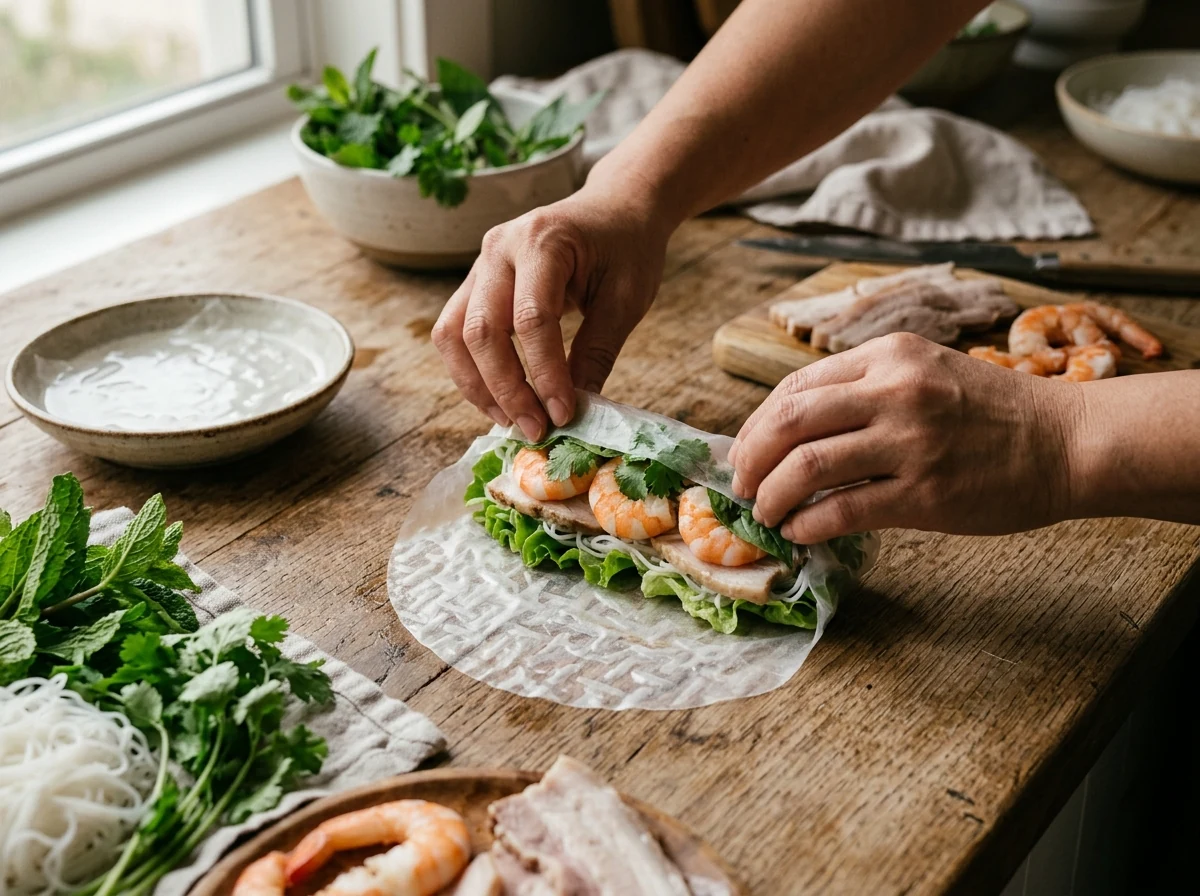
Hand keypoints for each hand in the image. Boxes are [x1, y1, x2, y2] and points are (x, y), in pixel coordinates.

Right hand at [432, 179, 670, 441]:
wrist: (615, 207)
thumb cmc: (627, 247)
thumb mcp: (627, 298)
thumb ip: (598, 351)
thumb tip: (577, 410)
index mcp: (543, 240)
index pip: (532, 320)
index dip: (545, 374)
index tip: (563, 415)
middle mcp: (500, 248)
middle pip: (482, 331)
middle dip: (506, 389)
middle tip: (536, 429)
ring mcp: (481, 263)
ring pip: (454, 335)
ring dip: (478, 386)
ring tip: (512, 420)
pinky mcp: (475, 282)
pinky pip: (454, 332)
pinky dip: (471, 371)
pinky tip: (500, 399)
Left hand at [727, 333, 1083, 542]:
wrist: (1067, 442)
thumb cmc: (992, 413)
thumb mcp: (925, 373)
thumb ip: (865, 390)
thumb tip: (792, 429)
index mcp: (889, 356)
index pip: (795, 387)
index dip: (757, 424)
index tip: (745, 452)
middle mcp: (896, 391)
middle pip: (790, 422)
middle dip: (751, 459)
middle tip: (741, 486)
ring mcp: (911, 442)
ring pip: (808, 466)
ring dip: (773, 496)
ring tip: (766, 514)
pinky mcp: (925, 493)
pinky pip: (844, 511)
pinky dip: (809, 524)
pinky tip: (801, 533)